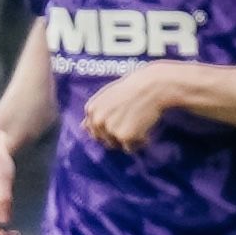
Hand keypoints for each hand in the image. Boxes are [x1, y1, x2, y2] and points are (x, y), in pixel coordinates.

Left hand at [75, 65, 189, 151]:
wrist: (152, 86)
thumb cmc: (133, 88)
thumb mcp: (108, 95)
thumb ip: (96, 111)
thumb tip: (82, 127)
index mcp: (91, 109)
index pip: (93, 130)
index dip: (108, 127)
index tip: (120, 120)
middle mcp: (97, 120)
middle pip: (104, 140)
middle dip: (117, 135)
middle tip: (132, 122)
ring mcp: (109, 129)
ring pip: (117, 145)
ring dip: (128, 139)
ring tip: (139, 122)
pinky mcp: (124, 136)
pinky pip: (131, 148)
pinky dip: (139, 142)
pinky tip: (145, 127)